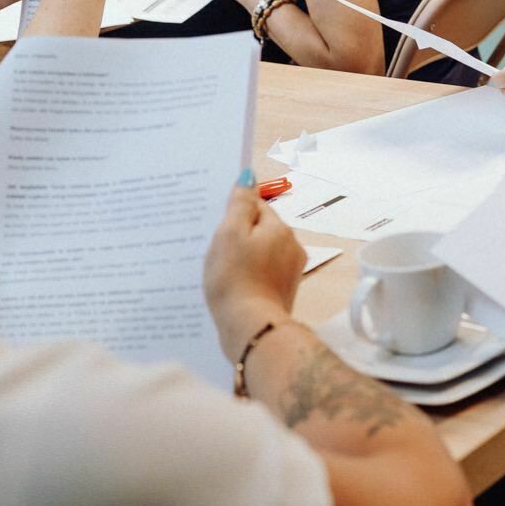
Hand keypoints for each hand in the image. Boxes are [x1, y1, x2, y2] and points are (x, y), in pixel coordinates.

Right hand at [203, 184, 305, 358]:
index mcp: (280, 228)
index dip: (234, 212)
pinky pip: (263, 273)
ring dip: (244, 256)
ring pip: (262, 253)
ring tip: (219, 270)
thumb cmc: (235, 278)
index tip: (214, 223)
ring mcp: (290, 271)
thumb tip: (249, 176)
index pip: (257, 206)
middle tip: (213, 248)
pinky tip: (232, 286)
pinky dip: (249, 275)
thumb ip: (239, 204)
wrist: (251, 329)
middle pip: (260, 230)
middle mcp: (292, 246)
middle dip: (239, 235)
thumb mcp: (230, 234)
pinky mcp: (283, 292)